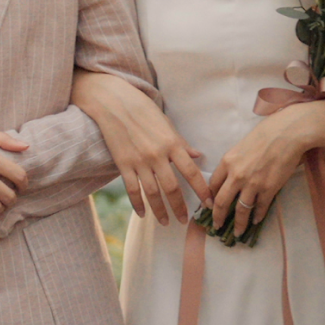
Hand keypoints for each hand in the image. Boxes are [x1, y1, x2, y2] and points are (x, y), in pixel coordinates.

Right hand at [73, 72, 208, 223]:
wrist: (115, 103)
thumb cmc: (144, 111)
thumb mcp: (167, 125)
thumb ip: (182, 144)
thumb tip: (197, 156)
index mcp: (172, 144)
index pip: (191, 172)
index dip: (202, 190)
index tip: (209, 203)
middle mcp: (157, 155)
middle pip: (172, 188)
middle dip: (180, 207)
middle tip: (185, 220)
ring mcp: (139, 161)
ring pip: (152, 193)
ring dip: (160, 210)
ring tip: (166, 222)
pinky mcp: (123, 164)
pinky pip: (132, 189)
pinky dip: (138, 203)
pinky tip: (142, 213)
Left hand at [208, 107, 316, 231]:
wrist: (288, 134)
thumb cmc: (267, 132)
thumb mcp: (243, 145)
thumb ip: (236, 160)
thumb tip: (235, 172)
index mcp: (227, 162)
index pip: (213, 185)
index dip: (211, 197)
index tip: (211, 205)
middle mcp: (236, 176)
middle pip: (222, 202)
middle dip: (218, 217)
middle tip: (217, 226)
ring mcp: (252, 184)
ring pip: (241, 210)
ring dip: (239, 224)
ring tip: (238, 232)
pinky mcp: (268, 189)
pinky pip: (260, 207)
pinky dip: (257, 216)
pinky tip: (256, 221)